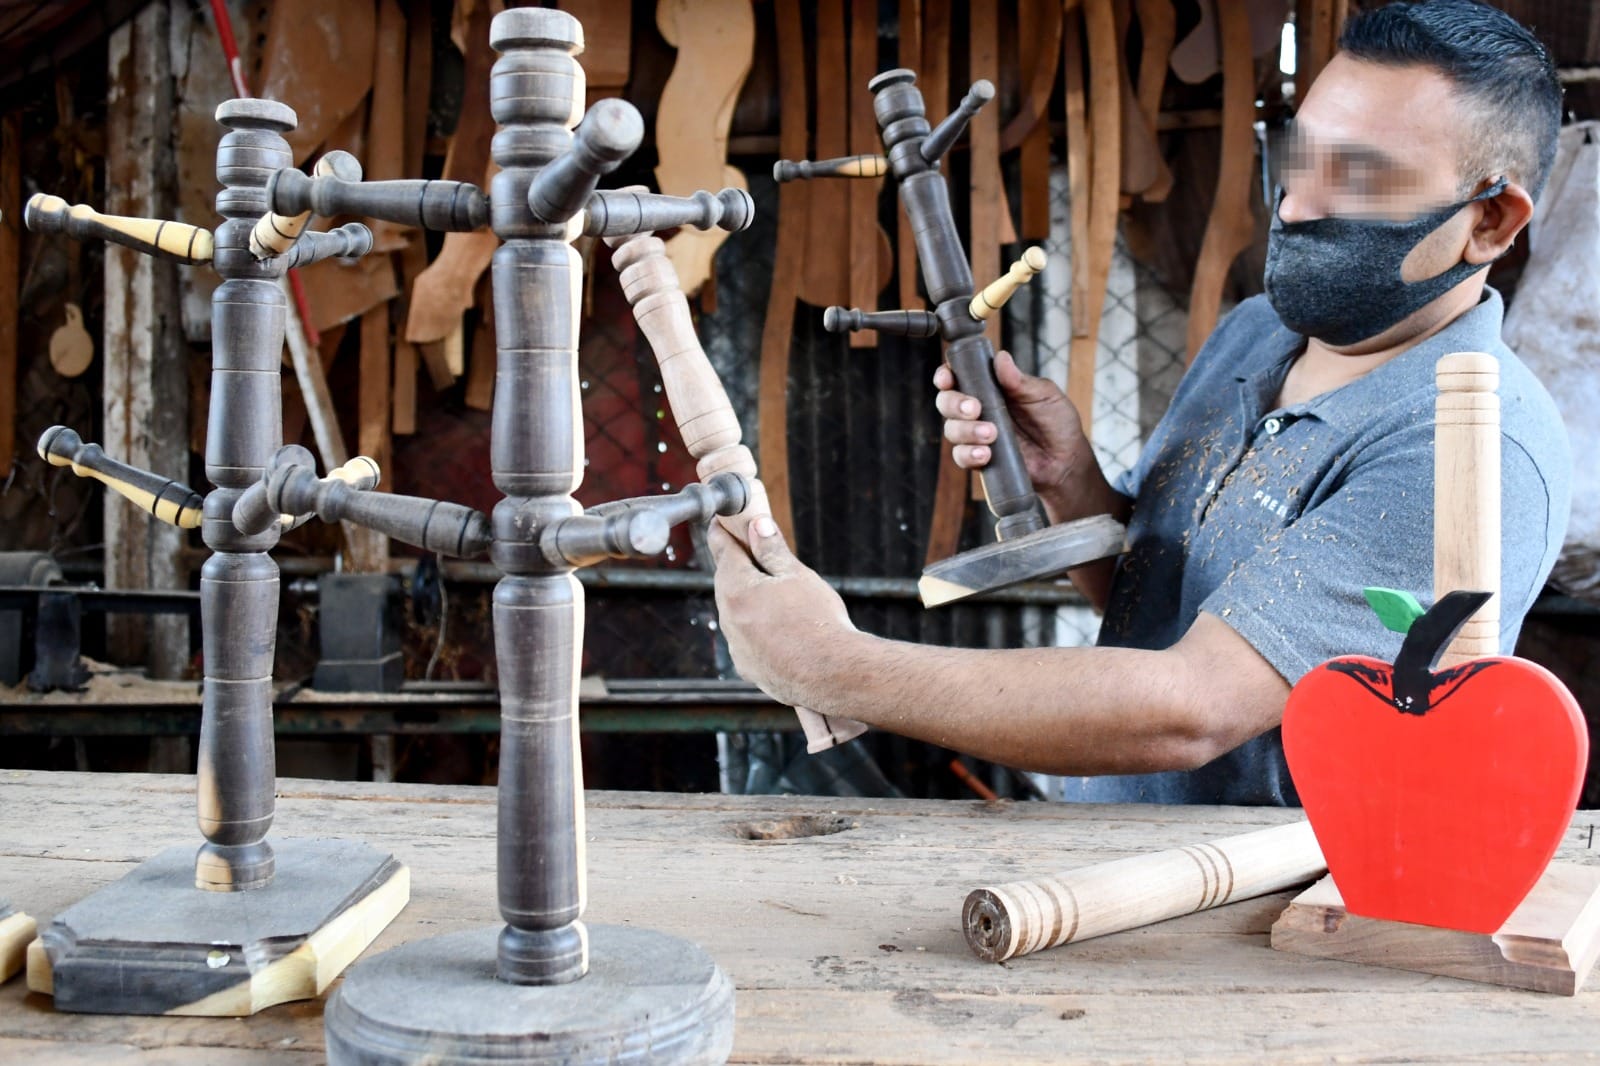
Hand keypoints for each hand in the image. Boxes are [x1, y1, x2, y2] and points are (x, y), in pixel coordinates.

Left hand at [708, 517, 854, 704]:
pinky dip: (755, 629)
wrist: (832, 674)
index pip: (722, 551)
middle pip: (727, 583)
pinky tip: (779, 629)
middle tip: (752, 552)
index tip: (719, 522)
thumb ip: (772, 550)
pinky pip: (745, 640)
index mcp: (737, 589)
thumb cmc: (817, 621)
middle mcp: (729, 618)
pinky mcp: (748, 667)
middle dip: (737, 567)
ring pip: (735, 613)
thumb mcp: (797, 576)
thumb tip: (757, 526)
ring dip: (747, 600)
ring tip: (774, 594)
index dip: (721, 533)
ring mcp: (736, 646)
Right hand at [933, 350, 1092, 517]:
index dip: (946, 375)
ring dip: (965, 431)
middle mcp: (978, 409)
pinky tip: (986, 454)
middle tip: (975, 408)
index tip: (947, 378)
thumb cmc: (1057, 422)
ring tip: (991, 434)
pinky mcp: (979, 458)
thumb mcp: (1043, 395)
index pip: (958, 376)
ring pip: (951, 429)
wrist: (1067, 459)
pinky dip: (968, 454)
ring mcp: (976, 434)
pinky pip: (961, 456)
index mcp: (989, 387)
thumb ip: (1020, 380)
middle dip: (954, 403)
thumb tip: (1001, 357)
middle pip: (946, 401)